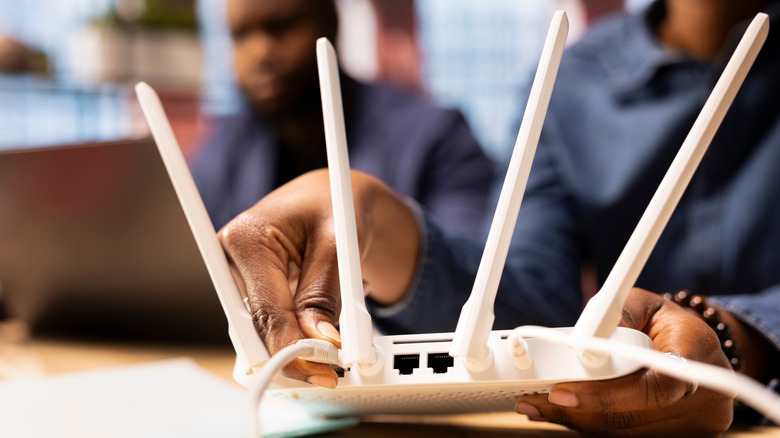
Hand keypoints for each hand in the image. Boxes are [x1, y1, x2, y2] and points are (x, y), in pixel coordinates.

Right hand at [218, 169, 418, 386]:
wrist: (334, 198)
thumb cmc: (337, 203)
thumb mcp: (339, 242)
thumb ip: (325, 292)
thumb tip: (320, 341)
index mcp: (245, 239)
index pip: (266, 308)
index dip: (291, 345)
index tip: (319, 367)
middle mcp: (233, 261)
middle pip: (258, 326)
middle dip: (293, 352)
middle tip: (329, 371)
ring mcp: (241, 279)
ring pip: (265, 332)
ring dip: (298, 346)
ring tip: (335, 352)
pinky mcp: (255, 292)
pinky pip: (273, 326)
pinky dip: (298, 337)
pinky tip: (321, 339)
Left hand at [514, 288, 733, 436]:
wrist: (694, 346)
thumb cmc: (662, 321)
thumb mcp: (641, 302)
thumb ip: (616, 313)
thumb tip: (587, 334)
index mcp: (698, 351)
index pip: (653, 386)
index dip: (605, 395)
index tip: (561, 392)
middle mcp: (706, 393)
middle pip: (632, 415)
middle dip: (577, 409)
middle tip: (535, 399)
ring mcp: (699, 422)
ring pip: (626, 432)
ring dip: (579, 420)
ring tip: (541, 405)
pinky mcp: (687, 437)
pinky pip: (630, 437)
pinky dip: (594, 425)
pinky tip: (568, 413)